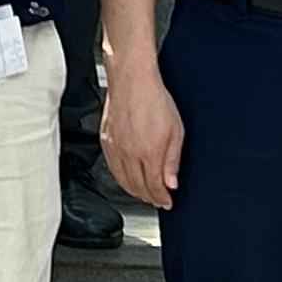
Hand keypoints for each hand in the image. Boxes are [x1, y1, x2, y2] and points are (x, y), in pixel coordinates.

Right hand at [103, 60, 183, 209]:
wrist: (132, 79)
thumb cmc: (154, 99)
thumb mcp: (176, 131)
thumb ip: (172, 160)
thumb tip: (171, 183)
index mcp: (149, 152)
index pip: (154, 186)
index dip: (162, 198)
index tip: (167, 202)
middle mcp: (129, 154)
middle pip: (138, 187)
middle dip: (150, 197)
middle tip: (158, 200)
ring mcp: (115, 148)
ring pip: (123, 181)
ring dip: (135, 191)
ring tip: (145, 194)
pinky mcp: (105, 141)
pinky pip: (112, 169)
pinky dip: (121, 179)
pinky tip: (128, 178)